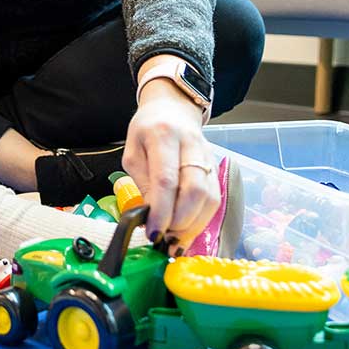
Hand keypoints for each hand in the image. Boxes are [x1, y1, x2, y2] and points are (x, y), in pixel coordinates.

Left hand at [122, 83, 218, 247]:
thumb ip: (142, 182)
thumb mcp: (132, 152)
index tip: (153, 232)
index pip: (166, 179)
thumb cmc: (148, 130)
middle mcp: (191, 145)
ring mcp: (208, 157)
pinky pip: (215, 199)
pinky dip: (201, 220)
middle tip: (164, 238)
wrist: (173, 109)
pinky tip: (186, 231)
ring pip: (209, 197)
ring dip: (193, 225)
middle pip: (194, 190)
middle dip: (180, 221)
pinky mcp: (216, 169)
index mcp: (163, 135)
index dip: (161, 210)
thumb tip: (152, 215)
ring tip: (174, 239)